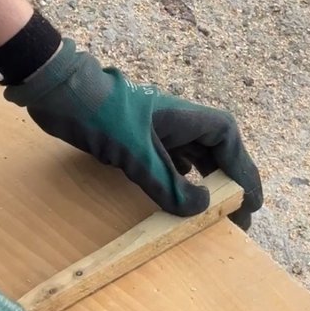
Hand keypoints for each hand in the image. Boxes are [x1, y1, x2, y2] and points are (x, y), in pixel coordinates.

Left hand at [5, 41, 262, 223]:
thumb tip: (200, 208)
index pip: (228, 140)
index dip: (243, 170)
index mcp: (185, 118)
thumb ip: (167, 184)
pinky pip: (171, 162)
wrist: (58, 94)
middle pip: (216, 151)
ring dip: (208, 183)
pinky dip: (181, 181)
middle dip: (230, 182)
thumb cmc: (99, 114)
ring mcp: (157, 131)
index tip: (251, 200)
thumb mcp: (135, 154)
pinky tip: (180, 197)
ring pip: (194, 157)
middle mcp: (177, 123)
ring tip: (217, 212)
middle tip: (239, 216)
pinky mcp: (137, 141)